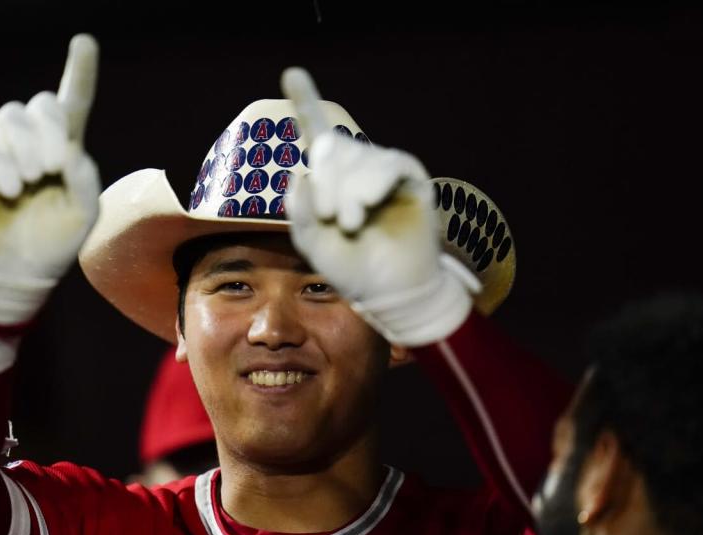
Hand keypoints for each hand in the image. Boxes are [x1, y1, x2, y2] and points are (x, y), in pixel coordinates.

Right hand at [0, 34, 100, 325]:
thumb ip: (84, 180)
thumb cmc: (52, 250)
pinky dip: (1, 162)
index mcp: (68, 155)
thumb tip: (70, 147)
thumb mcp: (81, 218)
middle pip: (42, 105)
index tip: (84, 41)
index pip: (74, 105)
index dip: (78, 72)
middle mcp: (36, 145)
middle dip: (48, 131)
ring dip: (23, 146)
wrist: (10, 277)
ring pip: (11, 116)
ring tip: (29, 183)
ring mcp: (5, 151)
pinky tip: (11, 189)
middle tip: (51, 167)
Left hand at [281, 68, 479, 345]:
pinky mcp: (412, 182)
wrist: (389, 293)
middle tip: (326, 217)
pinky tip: (365, 206)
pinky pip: (390, 164)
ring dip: (347, 191)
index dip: (307, 103)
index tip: (291, 73)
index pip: (319, 135)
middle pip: (333, 148)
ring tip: (348, 223)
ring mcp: (385, 175)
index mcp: (333, 181)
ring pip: (359, 158)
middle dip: (325, 181)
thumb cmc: (352, 268)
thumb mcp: (312, 242)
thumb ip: (298, 210)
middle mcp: (358, 171)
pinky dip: (372, 182)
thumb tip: (301, 174)